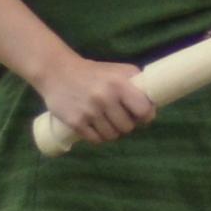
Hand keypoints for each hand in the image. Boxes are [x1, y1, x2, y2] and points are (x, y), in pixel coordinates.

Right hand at [33, 55, 155, 146]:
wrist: (56, 71)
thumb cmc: (94, 72)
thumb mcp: (118, 71)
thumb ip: (137, 84)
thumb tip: (154, 105)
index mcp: (119, 84)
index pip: (143, 110)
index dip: (145, 116)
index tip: (141, 116)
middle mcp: (105, 98)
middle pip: (128, 127)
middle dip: (127, 125)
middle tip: (120, 118)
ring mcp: (89, 111)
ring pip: (112, 136)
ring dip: (112, 132)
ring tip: (108, 123)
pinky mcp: (75, 121)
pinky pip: (95, 139)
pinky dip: (98, 137)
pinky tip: (97, 129)